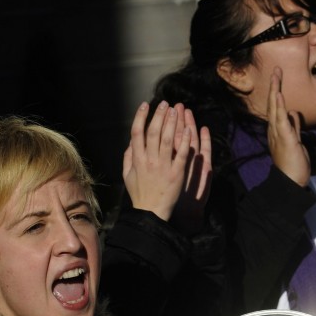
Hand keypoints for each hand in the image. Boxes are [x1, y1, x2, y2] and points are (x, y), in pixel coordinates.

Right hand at [123, 101, 209, 226]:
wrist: (151, 212)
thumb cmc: (139, 194)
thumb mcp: (127, 176)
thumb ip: (127, 158)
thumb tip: (130, 143)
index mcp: (137, 160)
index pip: (136, 133)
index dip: (140, 117)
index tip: (145, 105)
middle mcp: (149, 160)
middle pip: (153, 132)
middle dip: (159, 115)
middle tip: (165, 104)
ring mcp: (163, 166)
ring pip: (167, 140)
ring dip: (172, 123)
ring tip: (176, 110)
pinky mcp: (176, 173)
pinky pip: (181, 154)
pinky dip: (184, 141)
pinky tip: (188, 130)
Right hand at [265, 67, 311, 186]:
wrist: (290, 182)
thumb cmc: (293, 164)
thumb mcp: (296, 142)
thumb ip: (294, 127)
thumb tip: (294, 114)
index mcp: (277, 131)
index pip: (277, 108)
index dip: (276, 93)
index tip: (278, 79)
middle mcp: (275, 130)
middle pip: (273, 104)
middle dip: (274, 86)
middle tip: (276, 70)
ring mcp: (278, 134)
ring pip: (275, 108)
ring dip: (275, 91)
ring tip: (276, 75)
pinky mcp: (285, 139)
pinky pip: (281, 120)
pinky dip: (279, 107)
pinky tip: (278, 96)